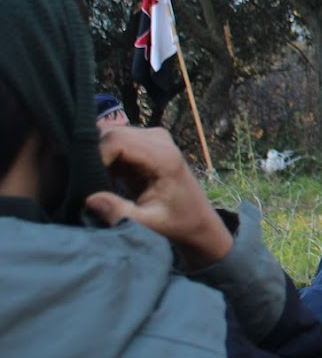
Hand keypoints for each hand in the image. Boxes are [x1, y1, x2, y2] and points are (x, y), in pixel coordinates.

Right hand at [85, 125, 233, 268]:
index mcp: (164, 156)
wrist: (196, 218)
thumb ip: (120, 213)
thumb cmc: (177, 221)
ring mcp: (151, 137)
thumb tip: (90, 199)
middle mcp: (158, 139)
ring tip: (99, 183)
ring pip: (109, 135)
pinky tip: (106, 180)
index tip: (89, 183)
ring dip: (97, 158)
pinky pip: (114, 142)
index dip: (96, 157)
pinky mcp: (143, 143)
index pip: (117, 140)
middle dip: (92, 157)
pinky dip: (103, 159)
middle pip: (110, 133)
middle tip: (89, 184)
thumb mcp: (149, 223)